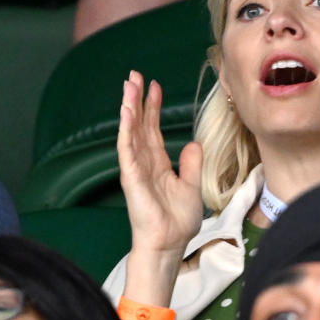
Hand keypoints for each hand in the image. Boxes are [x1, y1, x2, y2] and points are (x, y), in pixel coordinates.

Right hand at [117, 71, 203, 259]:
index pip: (152, 129)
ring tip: (129, 85)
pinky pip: (127, 148)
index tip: (154, 86)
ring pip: (131, 131)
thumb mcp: (192, 186)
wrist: (169, 244)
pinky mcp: (131, 176)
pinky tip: (126, 111)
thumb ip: (192, 164)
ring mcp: (135, 168)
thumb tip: (193, 143)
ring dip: (129, 107)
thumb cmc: (177, 222)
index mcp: (157, 164)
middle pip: (139, 124)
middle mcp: (144, 162)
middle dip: (138, 99)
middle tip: (135, 75)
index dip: (153, 107)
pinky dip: (126, 129)